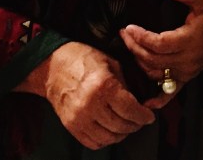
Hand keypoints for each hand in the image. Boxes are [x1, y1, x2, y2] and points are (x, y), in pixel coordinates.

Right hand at [15, 41, 154, 149]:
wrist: (53, 66)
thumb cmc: (83, 59)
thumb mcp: (110, 63)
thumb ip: (126, 83)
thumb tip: (140, 101)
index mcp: (103, 86)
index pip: (130, 110)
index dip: (144, 116)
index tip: (149, 116)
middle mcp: (91, 104)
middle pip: (121, 125)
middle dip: (135, 125)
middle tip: (140, 120)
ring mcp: (79, 118)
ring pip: (109, 137)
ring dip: (122, 134)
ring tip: (126, 125)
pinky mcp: (70, 126)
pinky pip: (93, 142)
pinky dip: (106, 139)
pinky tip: (110, 130)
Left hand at [119, 0, 202, 99]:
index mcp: (189, 40)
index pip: (159, 43)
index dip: (141, 37)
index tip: (129, 28)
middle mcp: (187, 59)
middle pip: (153, 59)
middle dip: (134, 47)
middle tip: (124, 34)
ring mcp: (187, 70)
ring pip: (156, 73)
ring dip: (140, 62)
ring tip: (130, 47)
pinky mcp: (188, 76)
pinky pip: (172, 91)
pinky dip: (159, 99)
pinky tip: (147, 102)